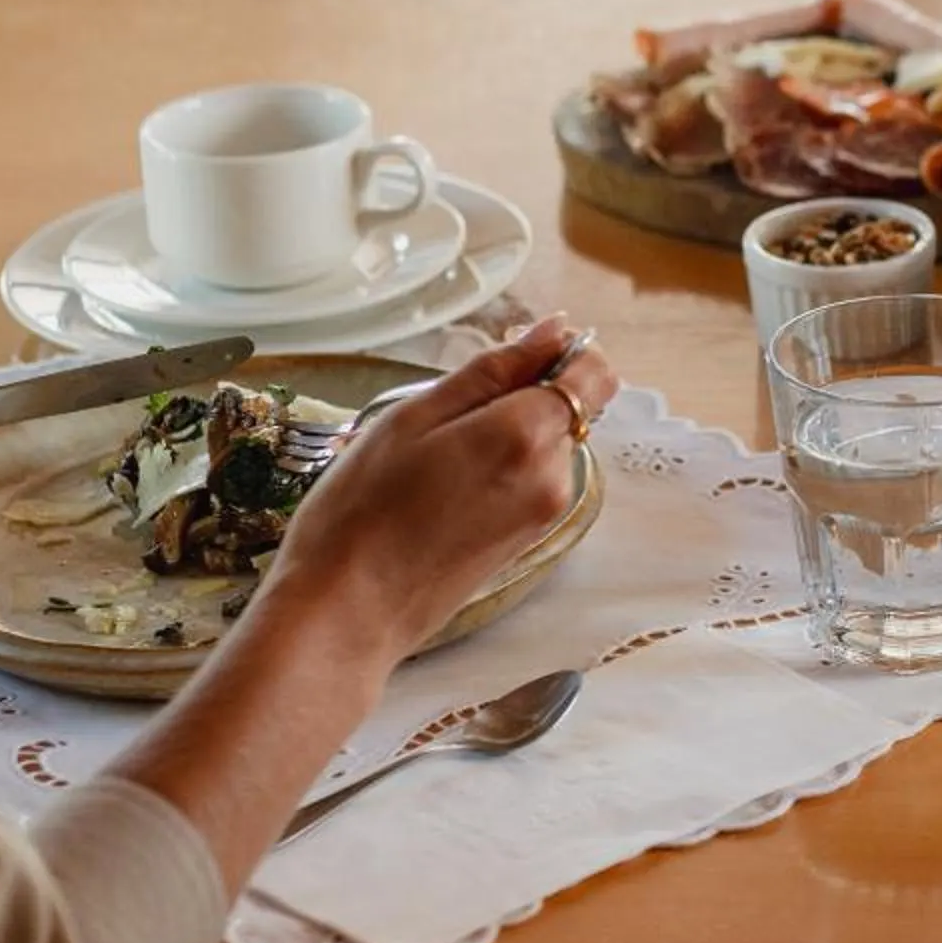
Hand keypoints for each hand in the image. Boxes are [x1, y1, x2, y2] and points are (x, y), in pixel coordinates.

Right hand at [261, 319, 620, 661]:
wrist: (347, 610)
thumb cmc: (363, 511)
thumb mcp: (414, 416)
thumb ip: (494, 369)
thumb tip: (553, 332)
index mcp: (528, 434)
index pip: (595, 374)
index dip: (562, 354)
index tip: (511, 357)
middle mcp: (553, 474)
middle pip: (571, 408)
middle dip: (524, 395)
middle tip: (446, 414)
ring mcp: (545, 511)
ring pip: (549, 444)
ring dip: (508, 434)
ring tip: (436, 457)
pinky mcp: (529, 538)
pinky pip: (533, 479)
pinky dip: (502, 468)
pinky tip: (446, 485)